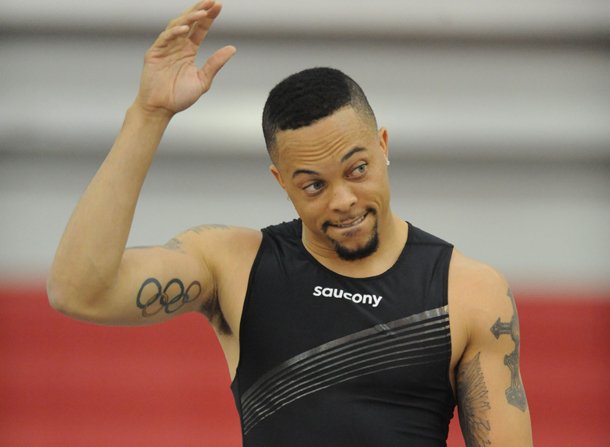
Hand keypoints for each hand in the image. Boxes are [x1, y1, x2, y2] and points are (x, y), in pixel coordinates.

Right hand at [134, 0, 235, 116]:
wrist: (161, 108)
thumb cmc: (179, 97)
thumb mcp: (203, 80)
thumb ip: (215, 63)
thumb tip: (232, 49)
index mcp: (188, 51)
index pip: (200, 29)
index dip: (208, 17)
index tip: (218, 6)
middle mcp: (177, 46)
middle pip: (189, 22)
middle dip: (200, 11)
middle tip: (211, 0)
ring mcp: (165, 48)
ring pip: (177, 26)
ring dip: (189, 18)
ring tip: (202, 12)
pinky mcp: (154, 53)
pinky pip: (165, 39)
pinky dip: (174, 32)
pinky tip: (185, 29)